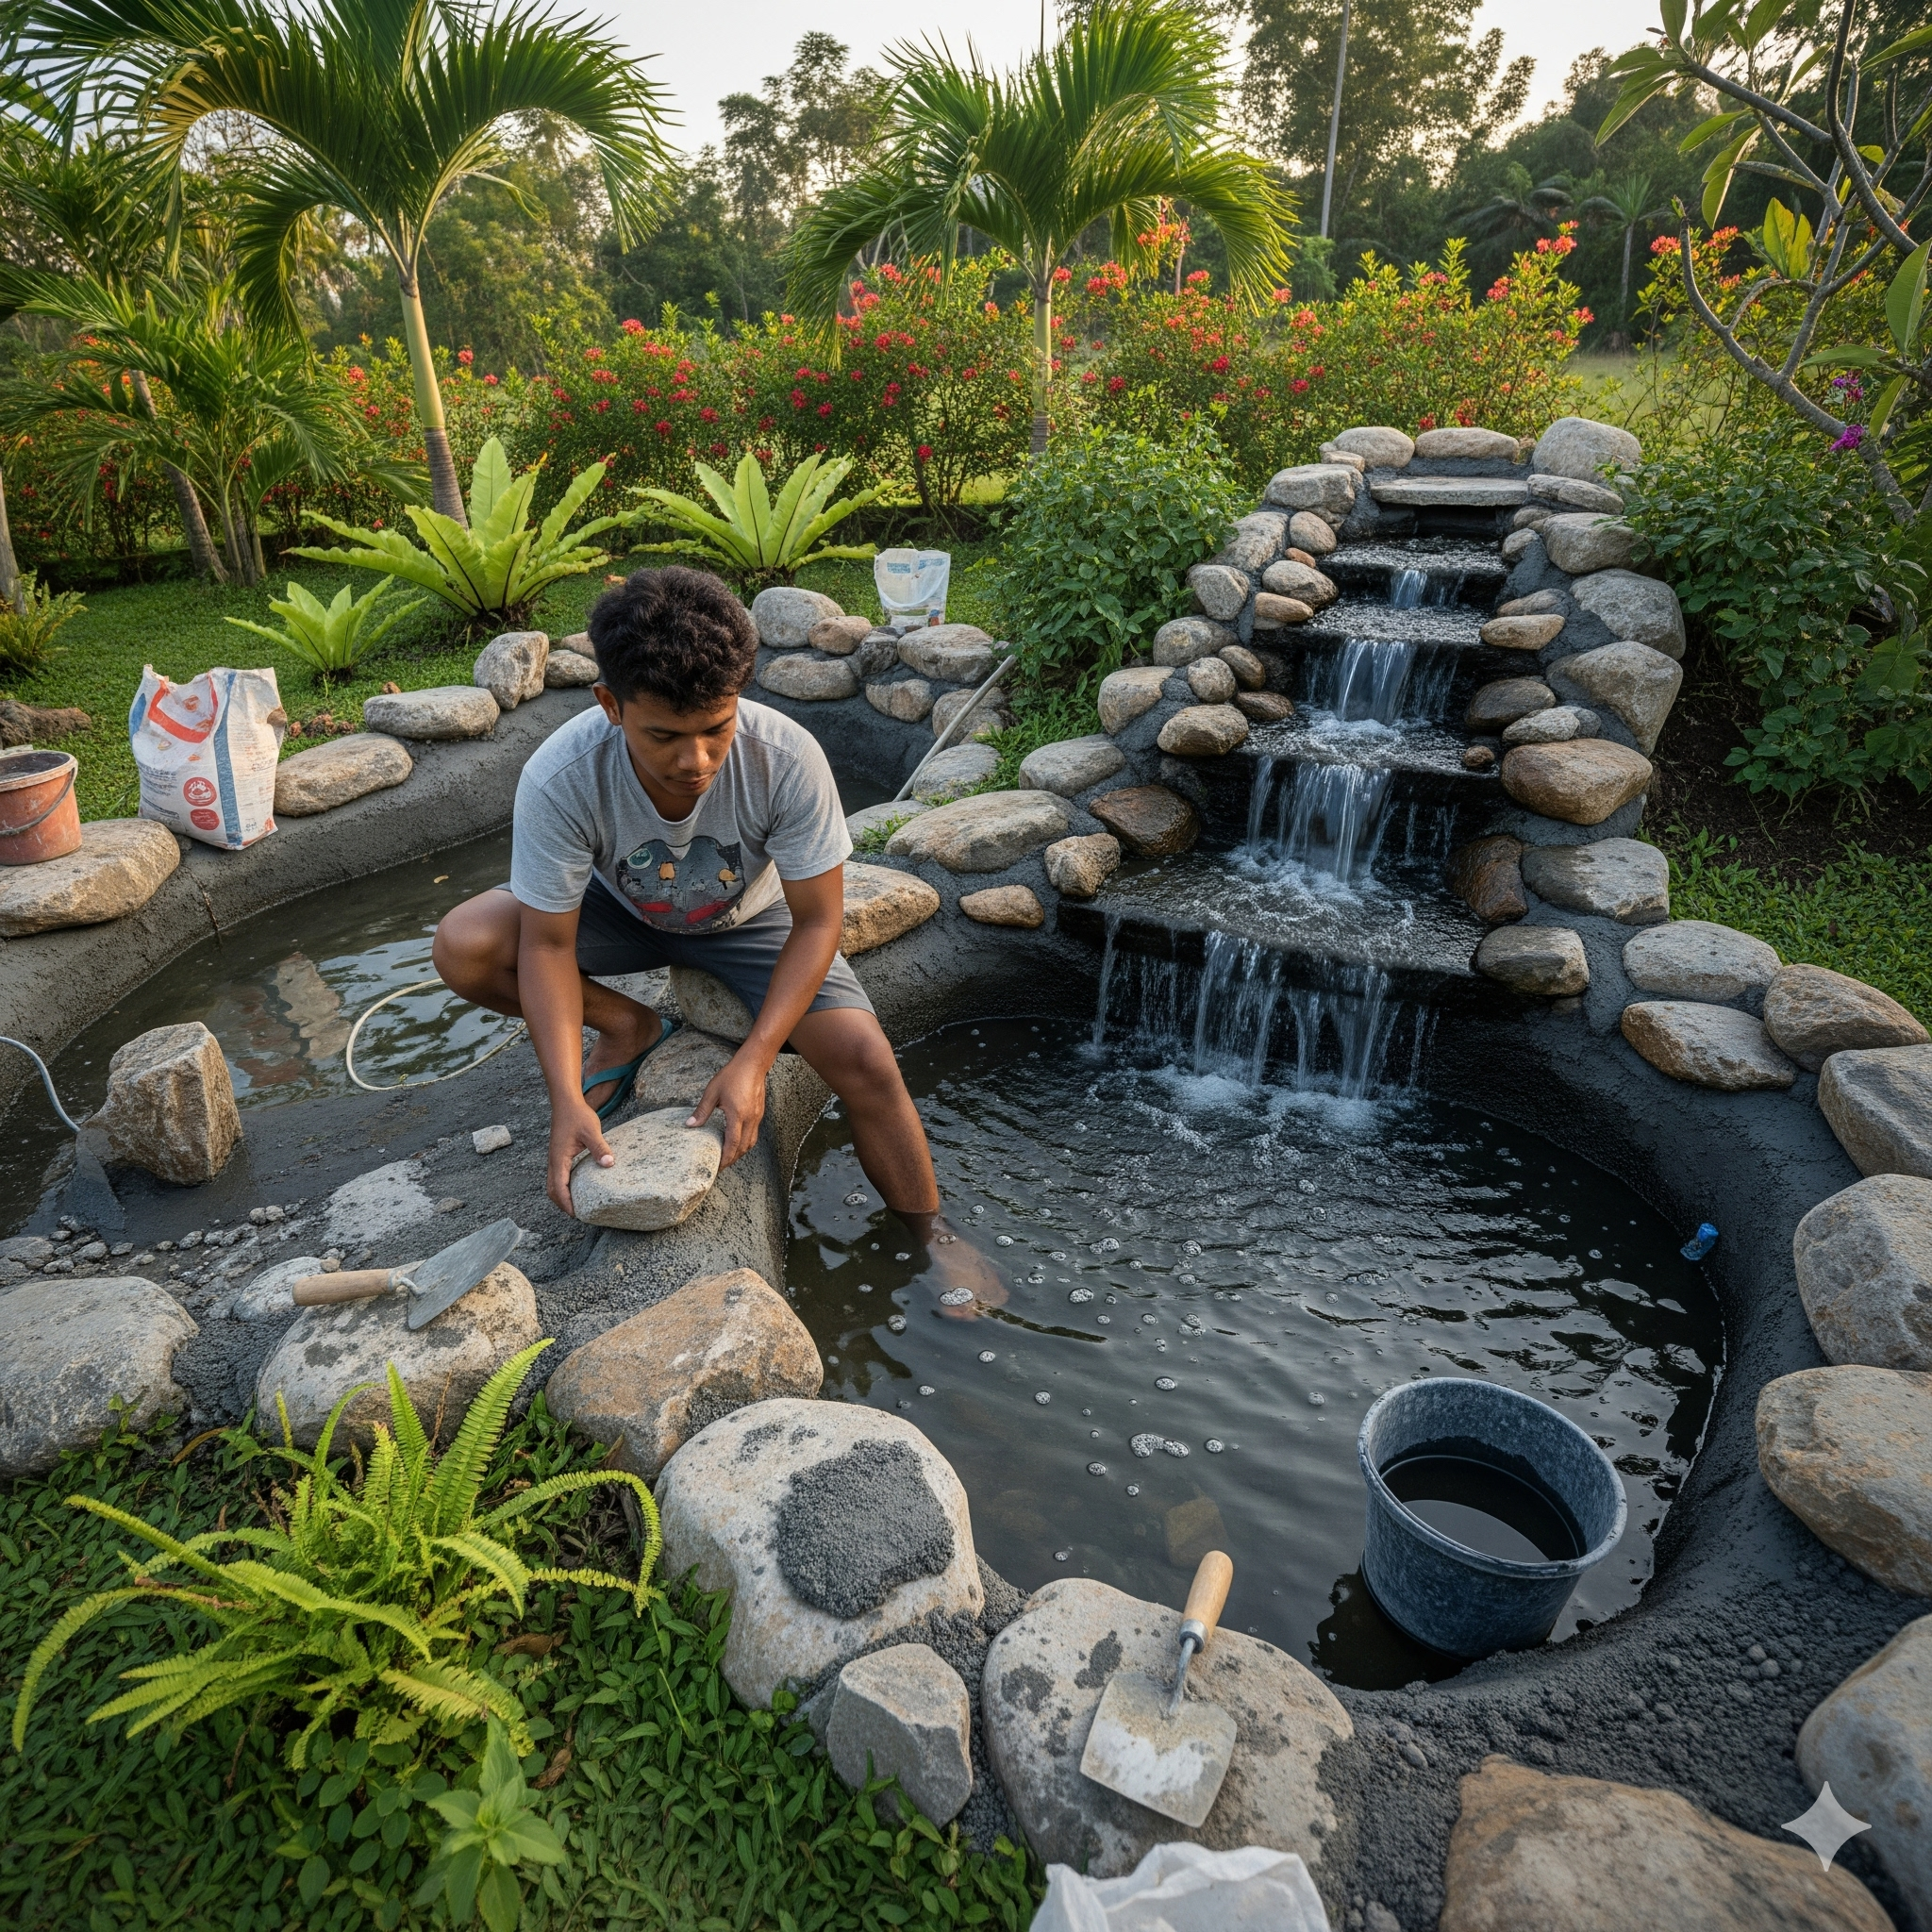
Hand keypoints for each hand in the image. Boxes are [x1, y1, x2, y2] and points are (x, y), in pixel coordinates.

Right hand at [548, 1097, 611, 1215]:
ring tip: (577, 1204)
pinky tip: (577, 1186)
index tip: (577, 1215)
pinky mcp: (559, 1154)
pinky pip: (558, 1175)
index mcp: (559, 1159)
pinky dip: (563, 1185)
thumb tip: (609, 1163)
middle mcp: (554, 1161)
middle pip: (552, 1190)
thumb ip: (599, 1148)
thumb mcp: (592, 1131)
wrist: (566, 1102)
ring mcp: (555, 1158)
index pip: (558, 1188)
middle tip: (578, 1214)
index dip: (566, 1203)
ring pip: (553, 1183)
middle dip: (562, 1204)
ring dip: (561, 1195)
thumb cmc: (578, 1115)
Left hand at [688, 1048, 769, 1166]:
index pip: (732, 1143)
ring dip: (740, 1152)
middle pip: (743, 1147)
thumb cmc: (733, 1075)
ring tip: (728, 1156)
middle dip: (732, 1159)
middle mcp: (750, 1119)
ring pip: (750, 1142)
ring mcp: (757, 1117)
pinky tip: (736, 1141)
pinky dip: (745, 1143)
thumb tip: (690, 1125)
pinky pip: (753, 1134)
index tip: (717, 1166)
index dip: (725, 1158)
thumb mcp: (712, 1092)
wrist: (753, 1064)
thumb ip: (702, 1111)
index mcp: (737, 1115)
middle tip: (720, 1165)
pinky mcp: (759, 1113)